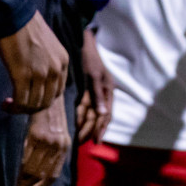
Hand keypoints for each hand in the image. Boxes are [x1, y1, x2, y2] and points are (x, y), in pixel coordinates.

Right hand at [0, 11, 68, 113]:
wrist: (14, 14)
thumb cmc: (26, 27)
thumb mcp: (48, 45)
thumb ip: (48, 61)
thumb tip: (38, 78)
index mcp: (63, 61)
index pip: (58, 91)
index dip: (43, 99)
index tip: (30, 97)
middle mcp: (55, 69)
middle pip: (47, 102)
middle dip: (32, 108)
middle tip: (18, 105)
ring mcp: (40, 73)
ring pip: (33, 104)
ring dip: (20, 109)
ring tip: (9, 105)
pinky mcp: (22, 74)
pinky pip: (21, 100)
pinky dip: (13, 107)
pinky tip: (5, 104)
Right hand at [18, 99, 70, 185]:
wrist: (50, 96)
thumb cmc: (52, 116)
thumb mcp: (58, 135)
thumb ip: (53, 152)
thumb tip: (38, 174)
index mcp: (65, 148)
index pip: (52, 176)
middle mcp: (59, 146)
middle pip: (41, 174)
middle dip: (28, 185)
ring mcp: (48, 141)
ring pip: (32, 168)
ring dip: (21, 177)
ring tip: (13, 180)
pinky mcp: (37, 134)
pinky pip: (26, 156)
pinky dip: (18, 163)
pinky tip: (13, 165)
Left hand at [76, 29, 114, 143]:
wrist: (85, 42)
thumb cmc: (91, 57)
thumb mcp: (94, 74)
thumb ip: (97, 94)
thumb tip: (102, 114)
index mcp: (108, 90)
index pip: (106, 114)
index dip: (101, 128)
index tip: (96, 141)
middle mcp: (103, 93)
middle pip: (98, 115)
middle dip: (92, 130)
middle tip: (83, 143)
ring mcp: (95, 91)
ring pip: (91, 112)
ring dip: (86, 125)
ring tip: (80, 138)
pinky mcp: (86, 88)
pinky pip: (84, 105)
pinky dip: (80, 115)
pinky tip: (77, 123)